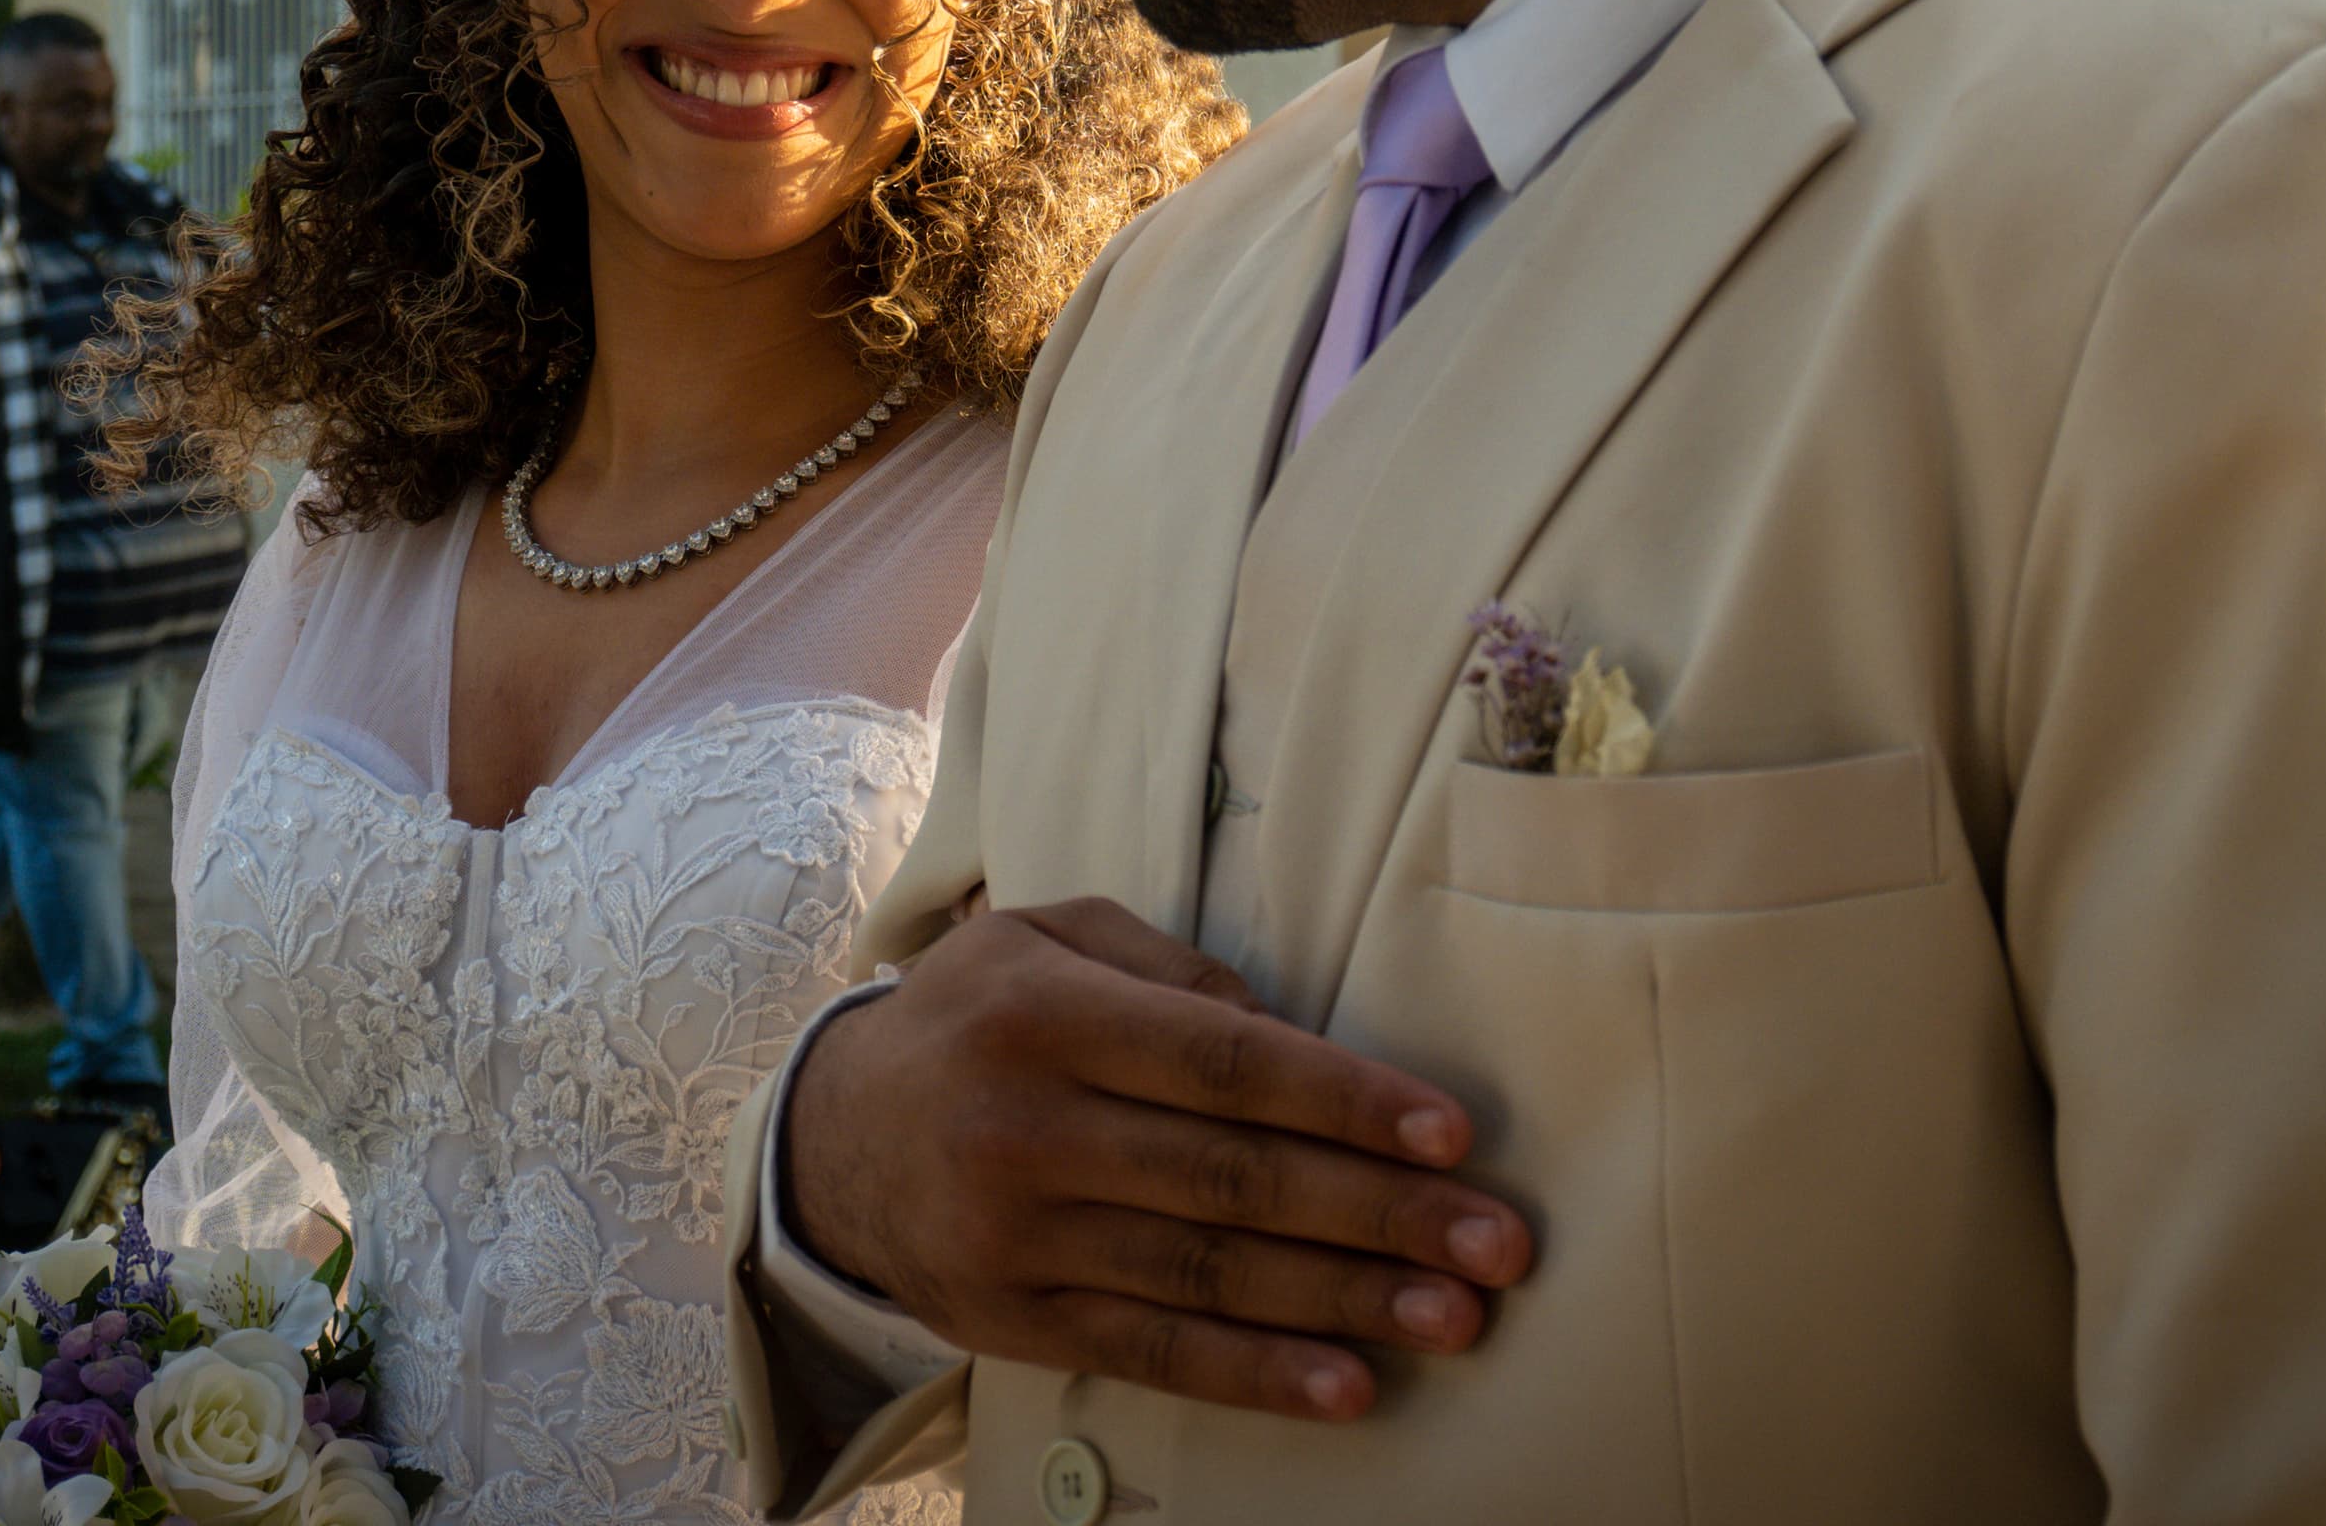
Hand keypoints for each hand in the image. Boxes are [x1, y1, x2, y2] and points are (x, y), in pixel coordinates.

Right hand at [783, 897, 1534, 1419]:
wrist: (829, 1136)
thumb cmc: (978, 1017)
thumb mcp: (1047, 936)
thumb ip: (1170, 966)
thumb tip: (1293, 1034)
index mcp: (1046, 1014)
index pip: (1222, 1062)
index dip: (1342, 1100)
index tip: (1448, 1136)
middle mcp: (1027, 1127)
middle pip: (1232, 1179)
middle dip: (1379, 1215)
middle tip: (1495, 1245)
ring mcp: (1018, 1236)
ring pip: (1206, 1275)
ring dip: (1344, 1303)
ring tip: (1455, 1320)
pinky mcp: (1014, 1320)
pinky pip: (1152, 1351)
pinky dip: (1253, 1374)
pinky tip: (1345, 1388)